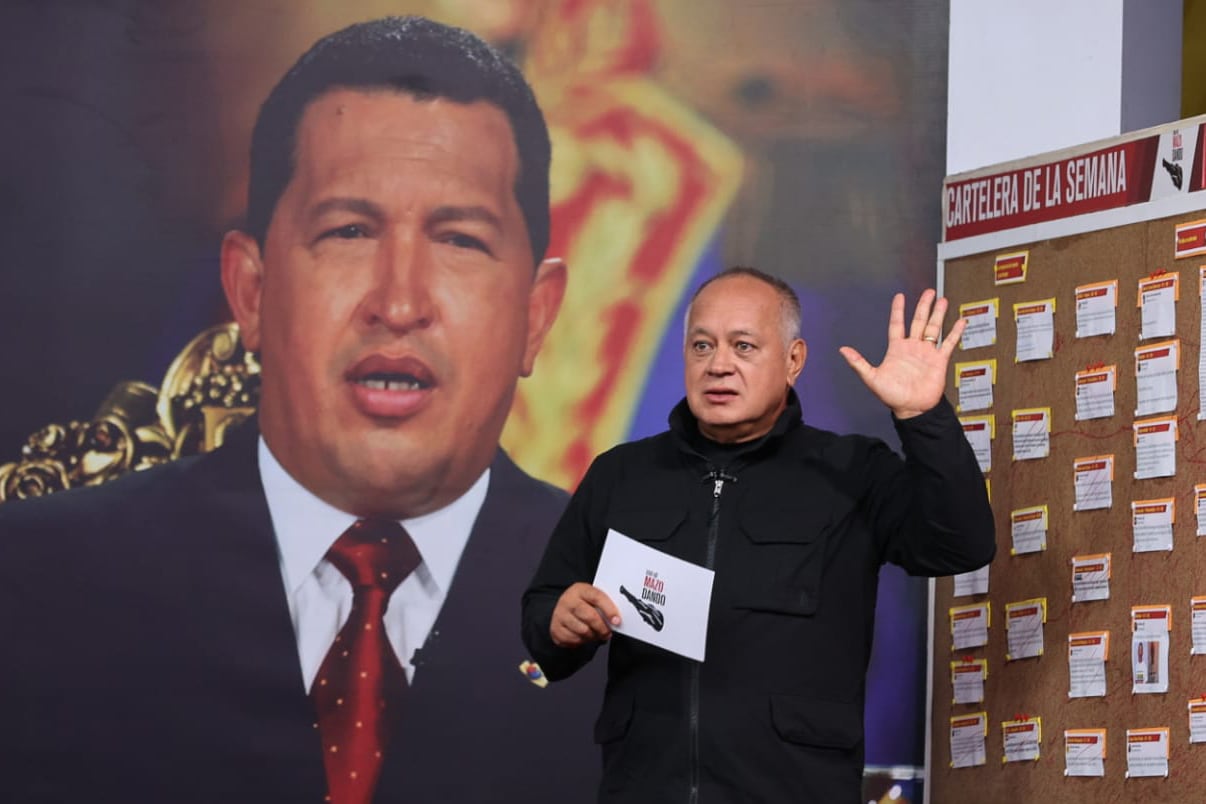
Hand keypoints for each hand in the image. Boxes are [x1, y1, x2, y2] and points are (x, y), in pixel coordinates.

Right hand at [550, 583, 620, 647]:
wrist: (563, 610)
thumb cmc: (583, 605)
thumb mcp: (592, 599)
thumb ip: (603, 606)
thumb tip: (616, 619)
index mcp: (580, 589)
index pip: (597, 597)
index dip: (609, 610)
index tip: (617, 621)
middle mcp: (567, 600)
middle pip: (590, 616)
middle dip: (602, 627)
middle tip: (607, 632)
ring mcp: (560, 614)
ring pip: (583, 631)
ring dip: (593, 636)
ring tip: (595, 633)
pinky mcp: (555, 628)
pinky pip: (574, 639)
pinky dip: (582, 641)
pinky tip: (584, 636)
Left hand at [838, 289, 964, 418]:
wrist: (911, 409)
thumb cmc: (891, 396)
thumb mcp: (871, 378)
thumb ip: (858, 363)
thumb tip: (842, 350)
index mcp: (897, 349)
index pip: (897, 324)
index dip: (898, 310)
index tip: (900, 296)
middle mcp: (913, 347)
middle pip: (919, 321)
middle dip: (923, 306)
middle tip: (929, 292)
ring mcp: (927, 353)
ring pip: (934, 328)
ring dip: (938, 314)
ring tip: (943, 300)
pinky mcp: (939, 361)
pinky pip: (949, 343)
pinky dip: (955, 332)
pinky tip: (961, 321)